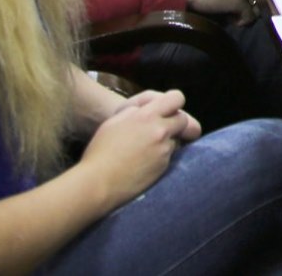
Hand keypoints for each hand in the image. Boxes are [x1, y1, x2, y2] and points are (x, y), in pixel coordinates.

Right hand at [77, 91, 199, 209]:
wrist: (98, 183)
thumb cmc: (100, 151)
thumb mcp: (114, 121)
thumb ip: (134, 112)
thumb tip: (146, 110)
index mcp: (146, 116)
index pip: (176, 98)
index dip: (173, 102)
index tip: (167, 109)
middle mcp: (160, 131)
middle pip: (183, 120)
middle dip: (174, 122)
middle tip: (160, 129)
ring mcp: (164, 150)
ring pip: (176, 140)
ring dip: (167, 141)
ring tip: (147, 149)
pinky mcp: (164, 167)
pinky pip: (169, 157)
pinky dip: (161, 157)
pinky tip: (145, 162)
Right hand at [174, 0, 252, 23]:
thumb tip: (246, 1)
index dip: (257, 1)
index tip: (248, 8)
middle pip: (262, 0)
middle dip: (252, 9)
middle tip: (238, 14)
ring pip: (257, 9)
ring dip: (246, 16)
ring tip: (232, 17)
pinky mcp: (239, 0)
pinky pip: (249, 17)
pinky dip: (241, 22)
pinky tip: (230, 20)